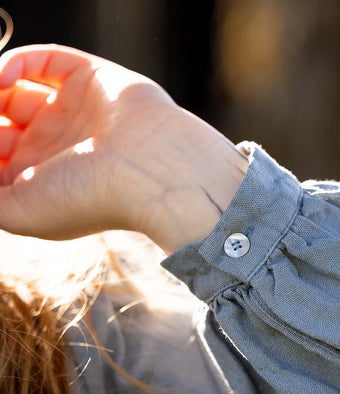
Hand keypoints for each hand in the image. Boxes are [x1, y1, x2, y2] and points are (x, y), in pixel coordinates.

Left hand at [0, 45, 247, 251]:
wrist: (151, 174)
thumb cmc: (88, 200)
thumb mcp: (16, 212)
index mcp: (40, 180)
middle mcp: (54, 146)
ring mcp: (72, 111)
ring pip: (14, 88)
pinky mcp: (89, 78)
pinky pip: (42, 61)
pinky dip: (16, 63)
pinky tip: (3, 77)